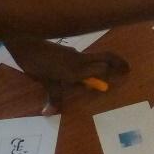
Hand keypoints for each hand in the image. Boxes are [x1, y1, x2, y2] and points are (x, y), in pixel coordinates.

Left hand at [2, 38, 129, 113]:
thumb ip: (52, 96)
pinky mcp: (66, 50)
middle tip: (127, 68)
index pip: (102, 68)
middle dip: (117, 62)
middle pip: (105, 57)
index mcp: (77, 69)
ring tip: (110, 70)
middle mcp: (80, 60)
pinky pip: (82, 58)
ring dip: (104, 62)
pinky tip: (80, 71)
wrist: (26, 40)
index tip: (125, 73)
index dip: (113, 70)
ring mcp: (73, 53)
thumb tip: (48, 113)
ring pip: (94, 56)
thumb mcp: (45, 81)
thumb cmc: (36, 62)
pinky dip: (88, 64)